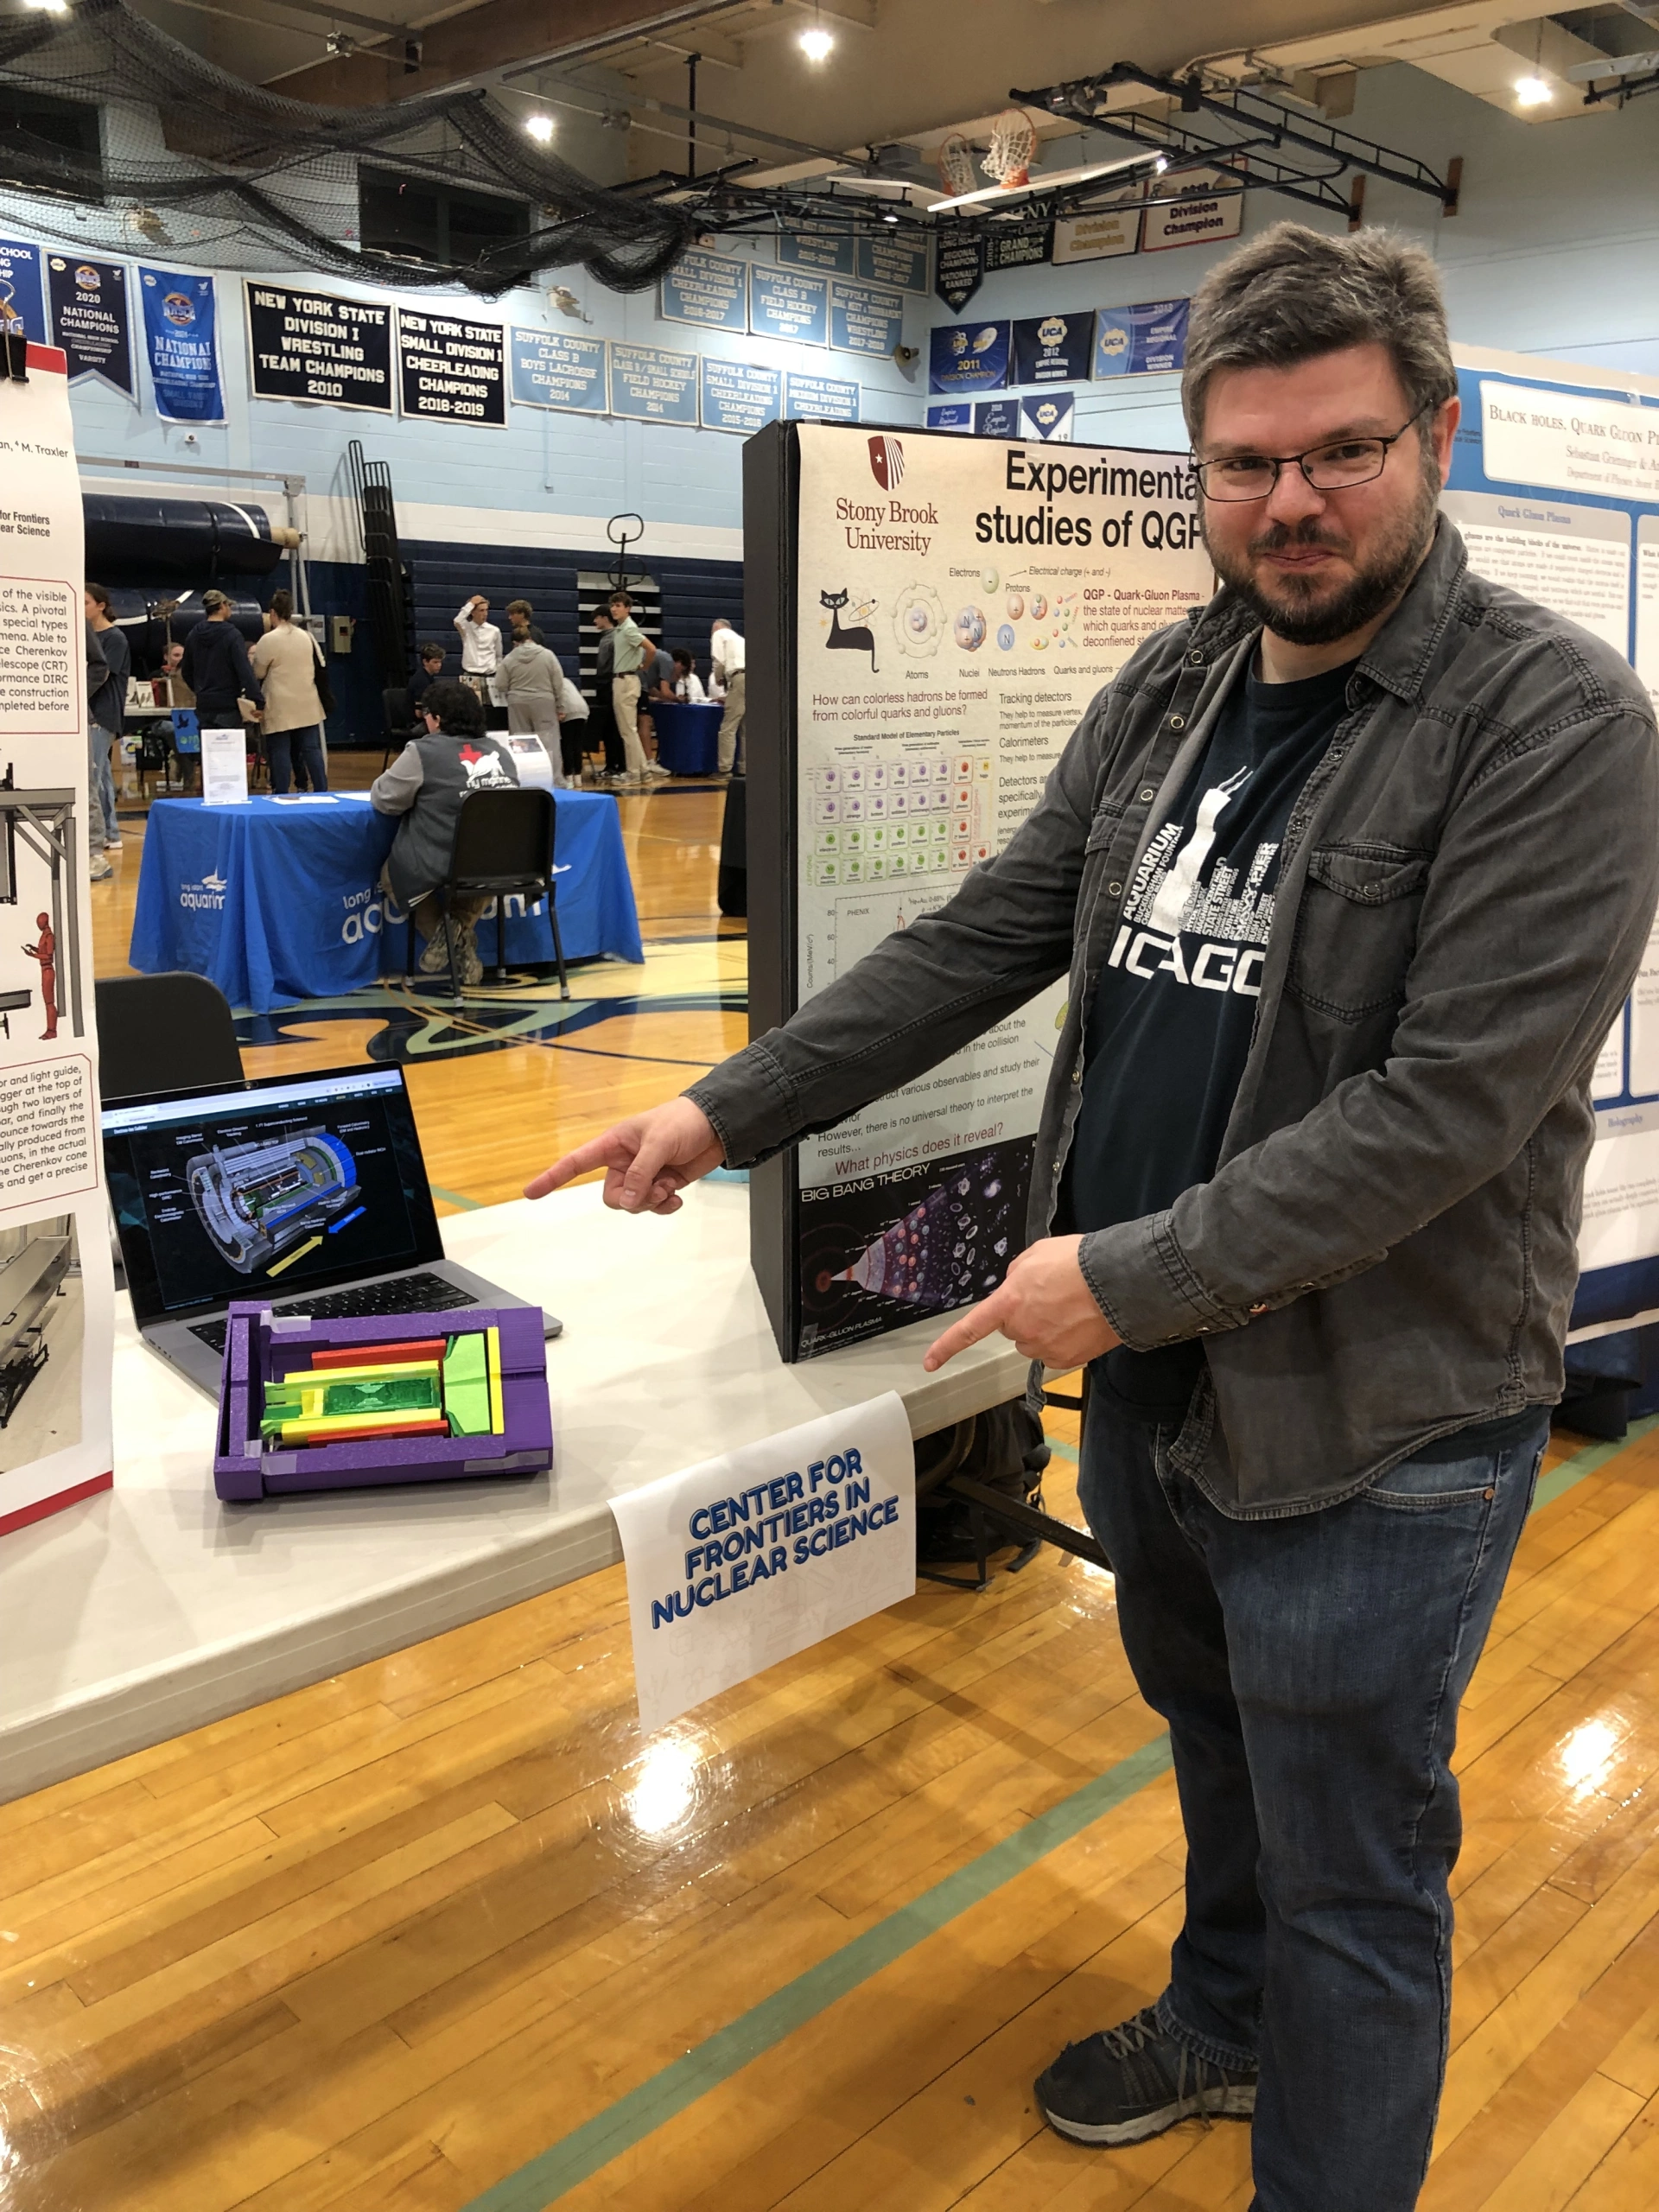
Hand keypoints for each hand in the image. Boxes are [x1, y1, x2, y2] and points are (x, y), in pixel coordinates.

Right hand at [524, 1098, 724, 1215]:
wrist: (718, 1126)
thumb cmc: (684, 1122)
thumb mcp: (659, 1143)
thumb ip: (641, 1172)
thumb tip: (627, 1200)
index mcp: (614, 1143)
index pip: (577, 1162)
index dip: (553, 1177)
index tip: (530, 1192)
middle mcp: (624, 1162)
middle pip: (612, 1195)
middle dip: (631, 1199)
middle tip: (654, 1189)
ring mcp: (643, 1175)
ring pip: (633, 1204)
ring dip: (651, 1202)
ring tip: (669, 1186)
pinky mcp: (661, 1184)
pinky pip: (652, 1206)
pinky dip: (663, 1206)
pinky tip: (676, 1197)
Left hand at [922, 1234, 1120, 1372]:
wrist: (1118, 1282)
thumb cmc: (1078, 1262)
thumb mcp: (1037, 1254)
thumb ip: (1017, 1273)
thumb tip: (1016, 1285)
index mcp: (1008, 1302)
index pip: (970, 1329)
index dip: (947, 1347)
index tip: (929, 1364)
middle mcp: (1021, 1330)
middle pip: (1011, 1329)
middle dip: (1024, 1315)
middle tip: (1051, 1296)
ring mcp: (1043, 1348)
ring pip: (1033, 1342)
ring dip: (1044, 1329)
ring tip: (1070, 1308)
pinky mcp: (1066, 1360)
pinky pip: (1055, 1353)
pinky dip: (1064, 1341)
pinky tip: (1080, 1322)